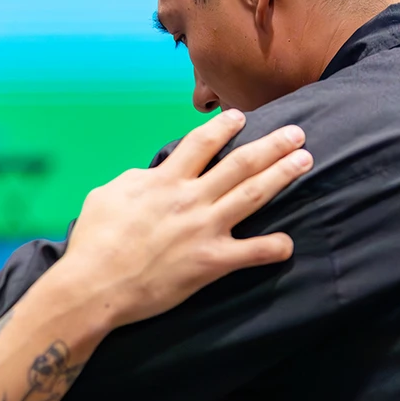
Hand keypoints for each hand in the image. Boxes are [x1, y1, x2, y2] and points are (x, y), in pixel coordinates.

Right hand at [64, 109, 311, 326]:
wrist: (95, 284)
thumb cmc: (95, 239)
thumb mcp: (107, 194)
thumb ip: (135, 179)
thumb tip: (153, 174)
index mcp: (164, 180)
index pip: (201, 143)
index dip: (224, 127)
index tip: (240, 117)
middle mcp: (191, 199)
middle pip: (239, 163)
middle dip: (271, 145)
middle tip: (296, 133)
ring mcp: (205, 229)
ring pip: (253, 195)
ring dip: (282, 175)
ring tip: (304, 160)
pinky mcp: (211, 262)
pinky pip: (252, 252)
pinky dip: (273, 247)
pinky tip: (288, 243)